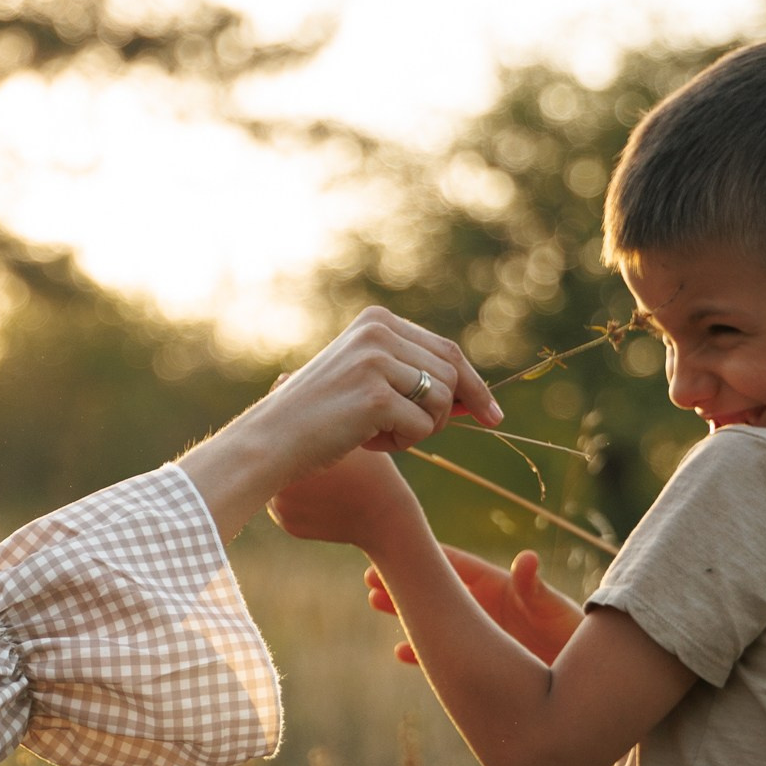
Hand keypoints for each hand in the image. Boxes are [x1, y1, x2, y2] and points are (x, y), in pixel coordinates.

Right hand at [178, 308, 498, 537]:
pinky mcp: (376, 395)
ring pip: (441, 401)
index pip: (447, 349)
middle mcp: (379, 331)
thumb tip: (475, 399)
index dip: (475, 385)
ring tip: (380, 434)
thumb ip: (413, 378)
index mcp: (377, 321)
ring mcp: (377, 361)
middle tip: (428, 434)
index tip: (493, 414)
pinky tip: (367, 442)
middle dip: (455, 410)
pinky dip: (401, 444)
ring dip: (420, 430)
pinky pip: (422, 427)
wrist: (272, 440)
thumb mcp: (367, 382)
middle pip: (453, 372)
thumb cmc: (319, 418)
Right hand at [367, 546, 582, 665]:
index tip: (398, 551)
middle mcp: (484, 606)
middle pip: (437, 590)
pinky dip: (424, 652)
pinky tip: (400, 651)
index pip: (456, 567)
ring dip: (408, 613)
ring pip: (436, 618)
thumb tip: (525, 559)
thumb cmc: (574, 635)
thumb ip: (536, 589)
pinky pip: (446, 652)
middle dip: (406, 583)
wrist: (586, 679)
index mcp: (499, 586)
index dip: (427, 559)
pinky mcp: (480, 658)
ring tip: (375, 603)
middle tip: (370, 576)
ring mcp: (480, 632)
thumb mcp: (556, 611)